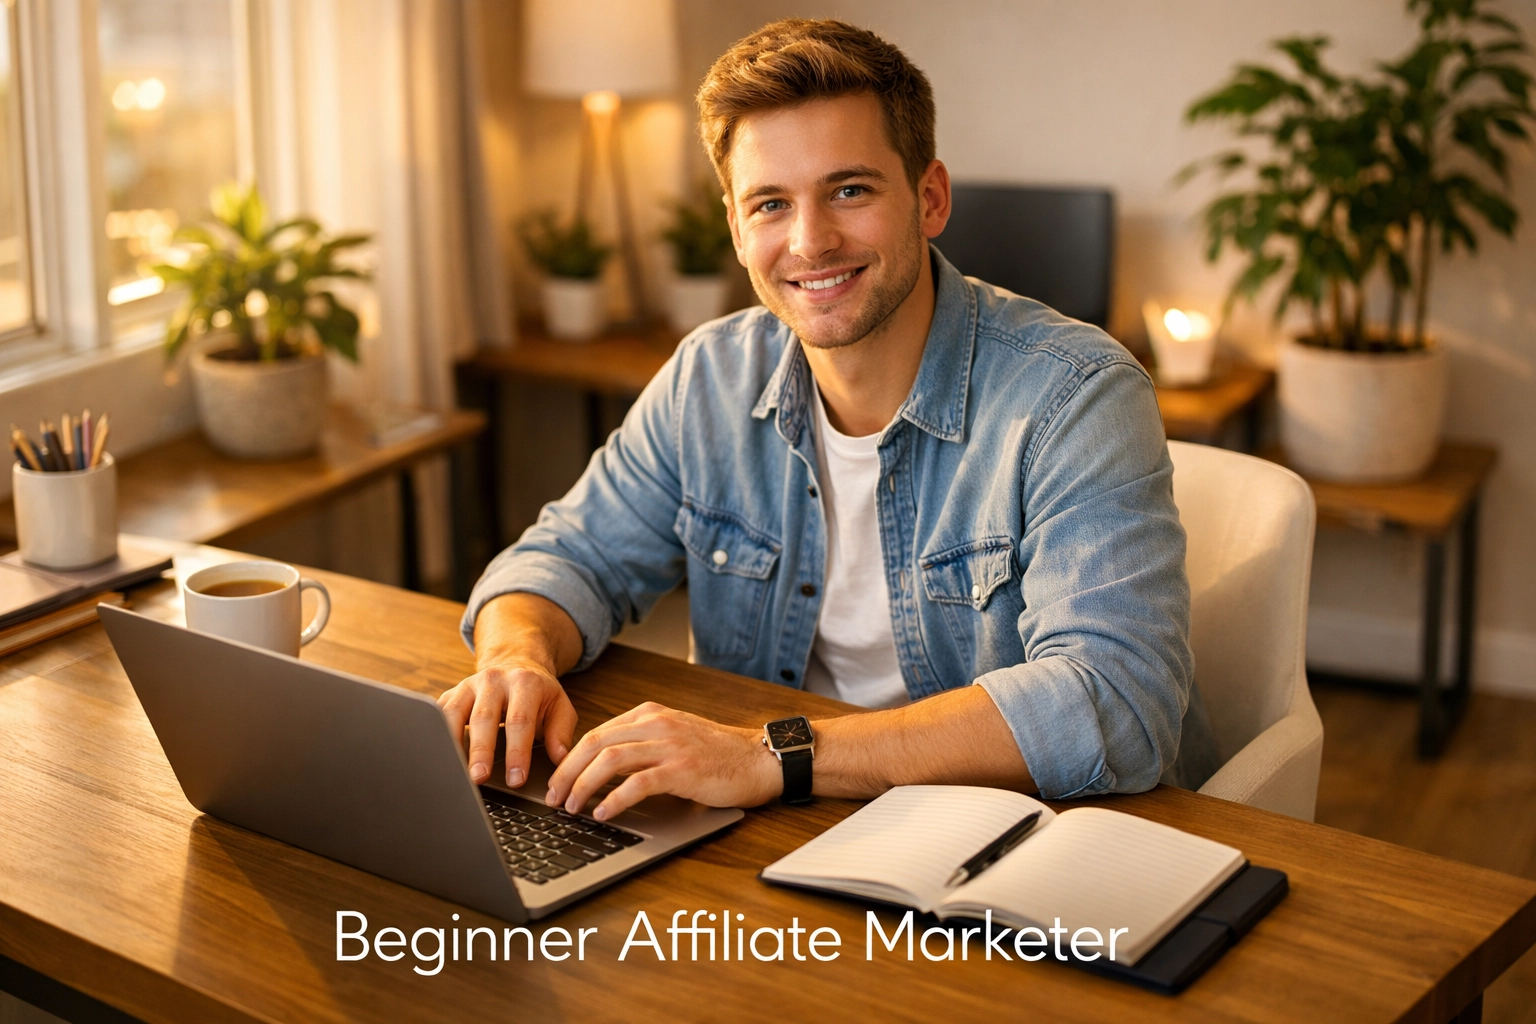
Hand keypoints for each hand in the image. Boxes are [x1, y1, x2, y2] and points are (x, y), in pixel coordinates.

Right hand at [437, 658, 577, 787]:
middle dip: (482, 750)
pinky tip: (438, 757)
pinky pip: (439, 714)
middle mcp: (494, 680)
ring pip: (454, 713)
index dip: (517, 752)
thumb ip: (561, 732)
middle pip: (484, 717)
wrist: (516, 665)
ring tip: (453, 772)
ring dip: (453, 744)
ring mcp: (469, 685)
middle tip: (479, 778)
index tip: (516, 779)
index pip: (520, 721)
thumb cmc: (538, 694)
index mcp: (524, 683)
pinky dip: (436, 735)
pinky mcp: (452, 693)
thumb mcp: (559, 706)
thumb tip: (561, 759)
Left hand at [544, 702, 781, 819]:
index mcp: (650, 714)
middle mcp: (656, 723)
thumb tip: (598, 770)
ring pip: (610, 761)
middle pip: (594, 744)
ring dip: (583, 786)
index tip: (556, 782)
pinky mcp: (682, 769)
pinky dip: (614, 799)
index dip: (569, 759)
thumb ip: (639, 745)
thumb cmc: (717, 755)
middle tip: (554, 798)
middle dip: (567, 773)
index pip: (596, 733)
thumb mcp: (673, 738)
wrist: (759, 760)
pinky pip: (637, 783)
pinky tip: (604, 814)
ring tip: (573, 808)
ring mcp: (669, 745)